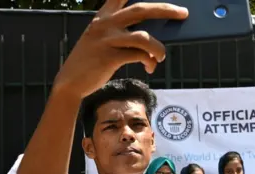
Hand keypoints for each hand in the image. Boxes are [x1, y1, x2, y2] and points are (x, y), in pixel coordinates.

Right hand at [52, 0, 187, 98]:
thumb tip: (153, 34)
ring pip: (144, 37)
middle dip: (166, 9)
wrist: (70, 82)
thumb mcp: (102, 38)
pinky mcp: (110, 57)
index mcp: (103, 16)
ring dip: (158, 48)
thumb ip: (122, 31)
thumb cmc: (92, 61)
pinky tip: (150, 67)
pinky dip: (150, 61)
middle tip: (184, 13)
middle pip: (142, 9)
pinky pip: (140, 55)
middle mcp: (105, 23)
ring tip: (160, 56)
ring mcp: (107, 40)